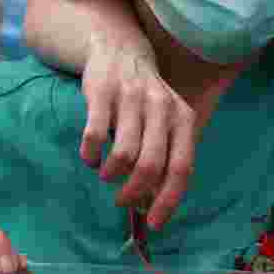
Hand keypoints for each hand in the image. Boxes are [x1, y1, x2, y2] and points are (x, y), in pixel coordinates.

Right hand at [80, 39, 195, 229]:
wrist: (119, 50)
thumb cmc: (146, 99)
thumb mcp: (166, 123)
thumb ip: (166, 158)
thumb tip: (154, 206)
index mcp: (182, 118)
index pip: (181, 168)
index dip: (168, 200)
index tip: (154, 223)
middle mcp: (160, 107)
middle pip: (151, 165)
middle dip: (134, 192)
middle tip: (122, 201)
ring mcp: (131, 98)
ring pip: (123, 154)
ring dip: (111, 174)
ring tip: (107, 174)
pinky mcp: (101, 93)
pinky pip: (94, 135)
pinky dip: (91, 155)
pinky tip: (91, 157)